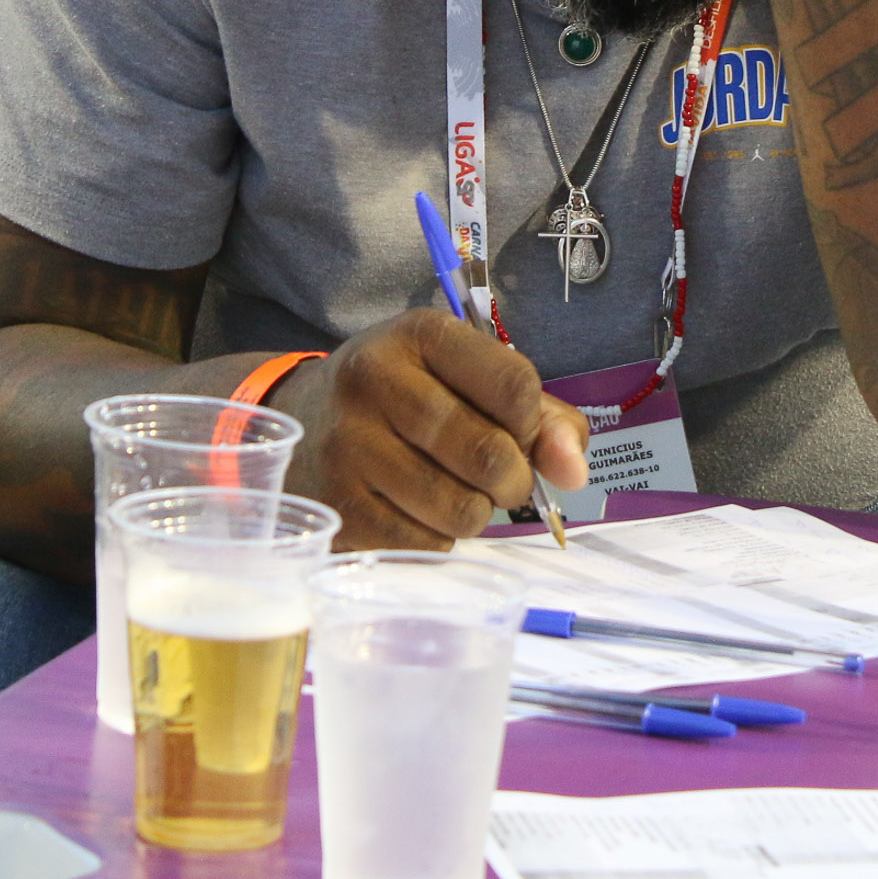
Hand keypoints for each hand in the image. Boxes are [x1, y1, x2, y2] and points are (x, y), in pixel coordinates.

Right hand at [273, 310, 589, 549]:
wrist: (303, 421)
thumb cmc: (408, 399)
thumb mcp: (468, 379)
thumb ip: (541, 418)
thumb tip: (574, 474)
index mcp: (419, 334)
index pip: (514, 384)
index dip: (534, 424)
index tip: (520, 433)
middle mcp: (375, 380)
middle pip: (488, 452)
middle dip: (514, 479)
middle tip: (500, 478)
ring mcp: (349, 445)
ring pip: (461, 509)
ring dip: (477, 513)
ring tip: (455, 492)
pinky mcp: (338, 504)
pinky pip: (425, 544)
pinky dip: (437, 538)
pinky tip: (416, 510)